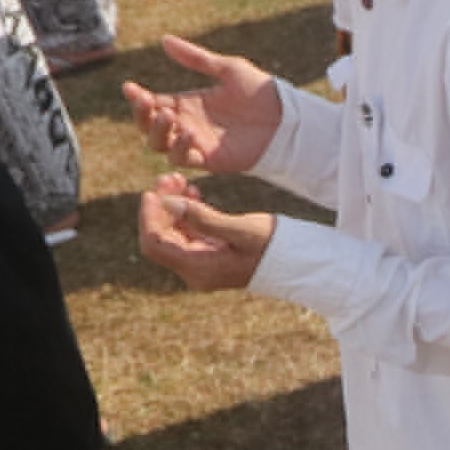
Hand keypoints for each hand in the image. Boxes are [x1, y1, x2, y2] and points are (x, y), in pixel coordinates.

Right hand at [123, 34, 284, 172]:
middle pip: (149, 126)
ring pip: (160, 145)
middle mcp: (187, 124)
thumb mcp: (227, 69)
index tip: (129, 87)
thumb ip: (196, 59)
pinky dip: (180, 148)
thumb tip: (164, 40)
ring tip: (168, 116)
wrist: (288, 117)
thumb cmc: (261, 93)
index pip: (152, 103)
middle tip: (146, 101)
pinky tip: (188, 131)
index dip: (137, 98)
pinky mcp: (210, 160)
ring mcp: (197, 143)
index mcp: (188, 104)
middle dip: (141, 115)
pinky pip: (183, 159)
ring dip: (157, 131)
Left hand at [137, 175, 277, 289]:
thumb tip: (165, 201)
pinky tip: (194, 194)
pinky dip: (187, 214)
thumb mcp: (240, 228)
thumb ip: (201, 216)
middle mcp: (196, 272)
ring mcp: (203, 265)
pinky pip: (189, 234)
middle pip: (161, 238)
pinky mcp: (212, 256)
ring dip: (173, 207)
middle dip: (161, 207)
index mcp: (200, 268)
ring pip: (173, 234)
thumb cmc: (275, 246)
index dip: (148, 217)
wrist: (301, 263)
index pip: (155, 244)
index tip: (154, 191)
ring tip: (181, 180)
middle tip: (170, 177)